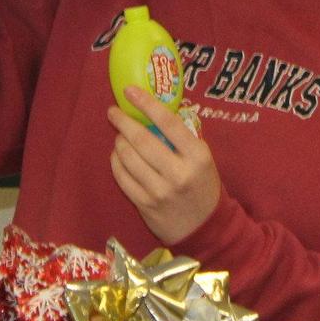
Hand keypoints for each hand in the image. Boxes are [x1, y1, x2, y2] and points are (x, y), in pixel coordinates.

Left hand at [106, 86, 220, 244]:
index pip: (169, 123)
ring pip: (128, 158)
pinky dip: (116, 162)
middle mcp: (179, 173)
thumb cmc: (203, 186)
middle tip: (113, 111)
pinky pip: (122, 177)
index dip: (146, 104)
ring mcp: (160, 191)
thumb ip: (182, 139)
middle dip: (123, 121)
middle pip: (142, 140)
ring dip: (119, 142)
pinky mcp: (145, 205)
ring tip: (119, 135)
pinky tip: (118, 155)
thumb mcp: (203, 160)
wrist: (206, 229)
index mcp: (198, 156)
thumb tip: (153, 110)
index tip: (130, 91)